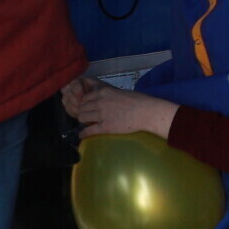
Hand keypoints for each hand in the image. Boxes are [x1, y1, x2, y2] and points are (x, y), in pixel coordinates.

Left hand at [61, 77, 179, 138]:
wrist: (147, 112)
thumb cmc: (139, 101)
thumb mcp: (121, 93)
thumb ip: (110, 96)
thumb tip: (106, 100)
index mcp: (104, 92)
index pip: (85, 98)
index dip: (85, 104)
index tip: (88, 108)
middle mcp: (100, 102)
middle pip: (82, 108)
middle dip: (83, 112)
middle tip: (87, 117)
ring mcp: (101, 115)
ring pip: (82, 118)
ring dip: (83, 122)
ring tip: (87, 124)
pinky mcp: (105, 127)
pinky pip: (88, 131)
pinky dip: (83, 134)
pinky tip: (82, 136)